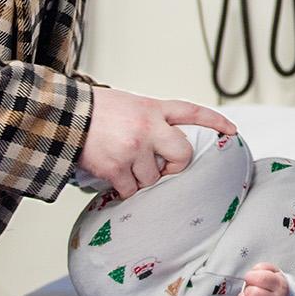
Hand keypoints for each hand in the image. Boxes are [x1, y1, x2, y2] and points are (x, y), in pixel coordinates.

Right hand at [76, 87, 234, 200]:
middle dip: (175, 166)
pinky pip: (132, 190)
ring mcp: (133, 148)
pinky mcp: (116, 167)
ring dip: (142, 178)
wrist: (62, 116)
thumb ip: (151, 120)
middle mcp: (148, 127)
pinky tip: (115, 179)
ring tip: (124, 165)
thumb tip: (166, 144)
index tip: (232, 131)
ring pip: (154, 178)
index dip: (215, 122)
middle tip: (161, 168)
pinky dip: (125, 190)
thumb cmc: (94, 111)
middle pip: (182, 154)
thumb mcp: (129, 104)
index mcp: (153, 108)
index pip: (192, 112)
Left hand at [231, 263, 288, 295]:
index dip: (251, 277)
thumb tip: (252, 273)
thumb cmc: (272, 289)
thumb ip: (262, 268)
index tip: (251, 279)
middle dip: (246, 291)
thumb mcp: (273, 273)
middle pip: (252, 293)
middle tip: (250, 292)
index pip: (261, 278)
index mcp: (280, 285)